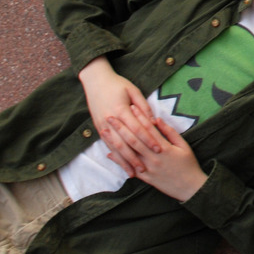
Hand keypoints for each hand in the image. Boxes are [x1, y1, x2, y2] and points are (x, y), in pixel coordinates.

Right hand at [79, 57, 159, 177]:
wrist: (95, 80)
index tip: (158, 149)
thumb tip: (153, 121)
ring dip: (125, 161)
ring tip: (134, 173)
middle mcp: (110, 120)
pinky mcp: (98, 128)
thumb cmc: (117, 83)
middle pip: (125, 142)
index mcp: (120, 109)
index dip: (148, 140)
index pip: (137, 129)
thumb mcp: (133, 90)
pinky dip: (115, 156)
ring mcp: (102, 125)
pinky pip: (107, 145)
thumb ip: (143, 106)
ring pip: (115, 148)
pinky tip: (121, 164)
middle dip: (137, 156)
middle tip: (148, 168)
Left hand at [107, 111, 207, 201]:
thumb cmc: (188, 164)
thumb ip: (170, 132)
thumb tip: (157, 119)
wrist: (189, 187)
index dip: (139, 117)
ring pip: (129, 153)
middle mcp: (154, 157)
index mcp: (164, 148)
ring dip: (115, 141)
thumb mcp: (183, 145)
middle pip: (134, 139)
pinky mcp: (145, 178)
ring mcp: (148, 168)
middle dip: (121, 127)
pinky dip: (119, 161)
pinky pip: (129, 168)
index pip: (148, 129)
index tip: (130, 106)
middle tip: (110, 116)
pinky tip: (109, 153)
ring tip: (105, 131)